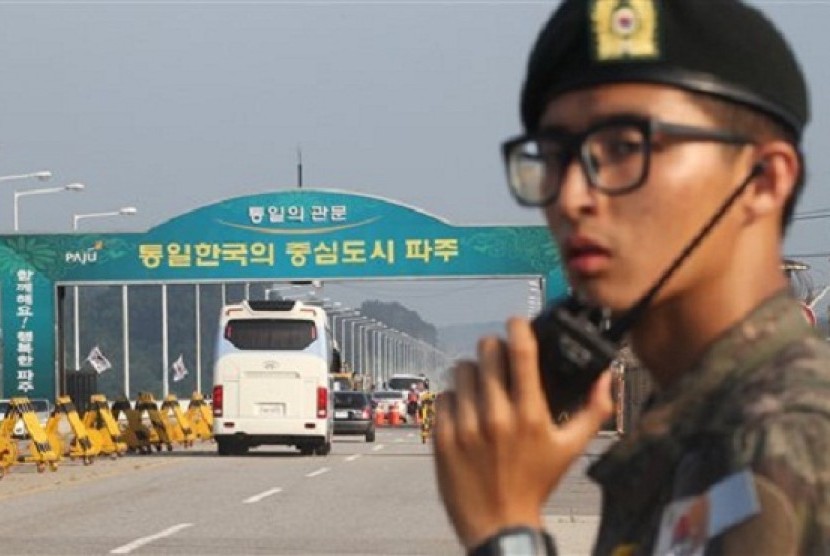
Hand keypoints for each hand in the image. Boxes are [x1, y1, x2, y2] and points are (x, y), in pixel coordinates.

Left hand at [433, 317, 613, 548]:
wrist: (499, 524)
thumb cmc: (537, 483)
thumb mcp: (571, 449)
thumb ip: (594, 410)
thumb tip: (607, 376)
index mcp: (531, 414)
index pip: (521, 352)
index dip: (517, 327)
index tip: (516, 323)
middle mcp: (497, 416)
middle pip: (487, 352)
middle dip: (494, 349)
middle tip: (498, 360)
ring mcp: (466, 425)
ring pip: (462, 370)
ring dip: (472, 374)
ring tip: (481, 389)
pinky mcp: (442, 436)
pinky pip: (443, 395)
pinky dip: (454, 399)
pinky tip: (465, 413)